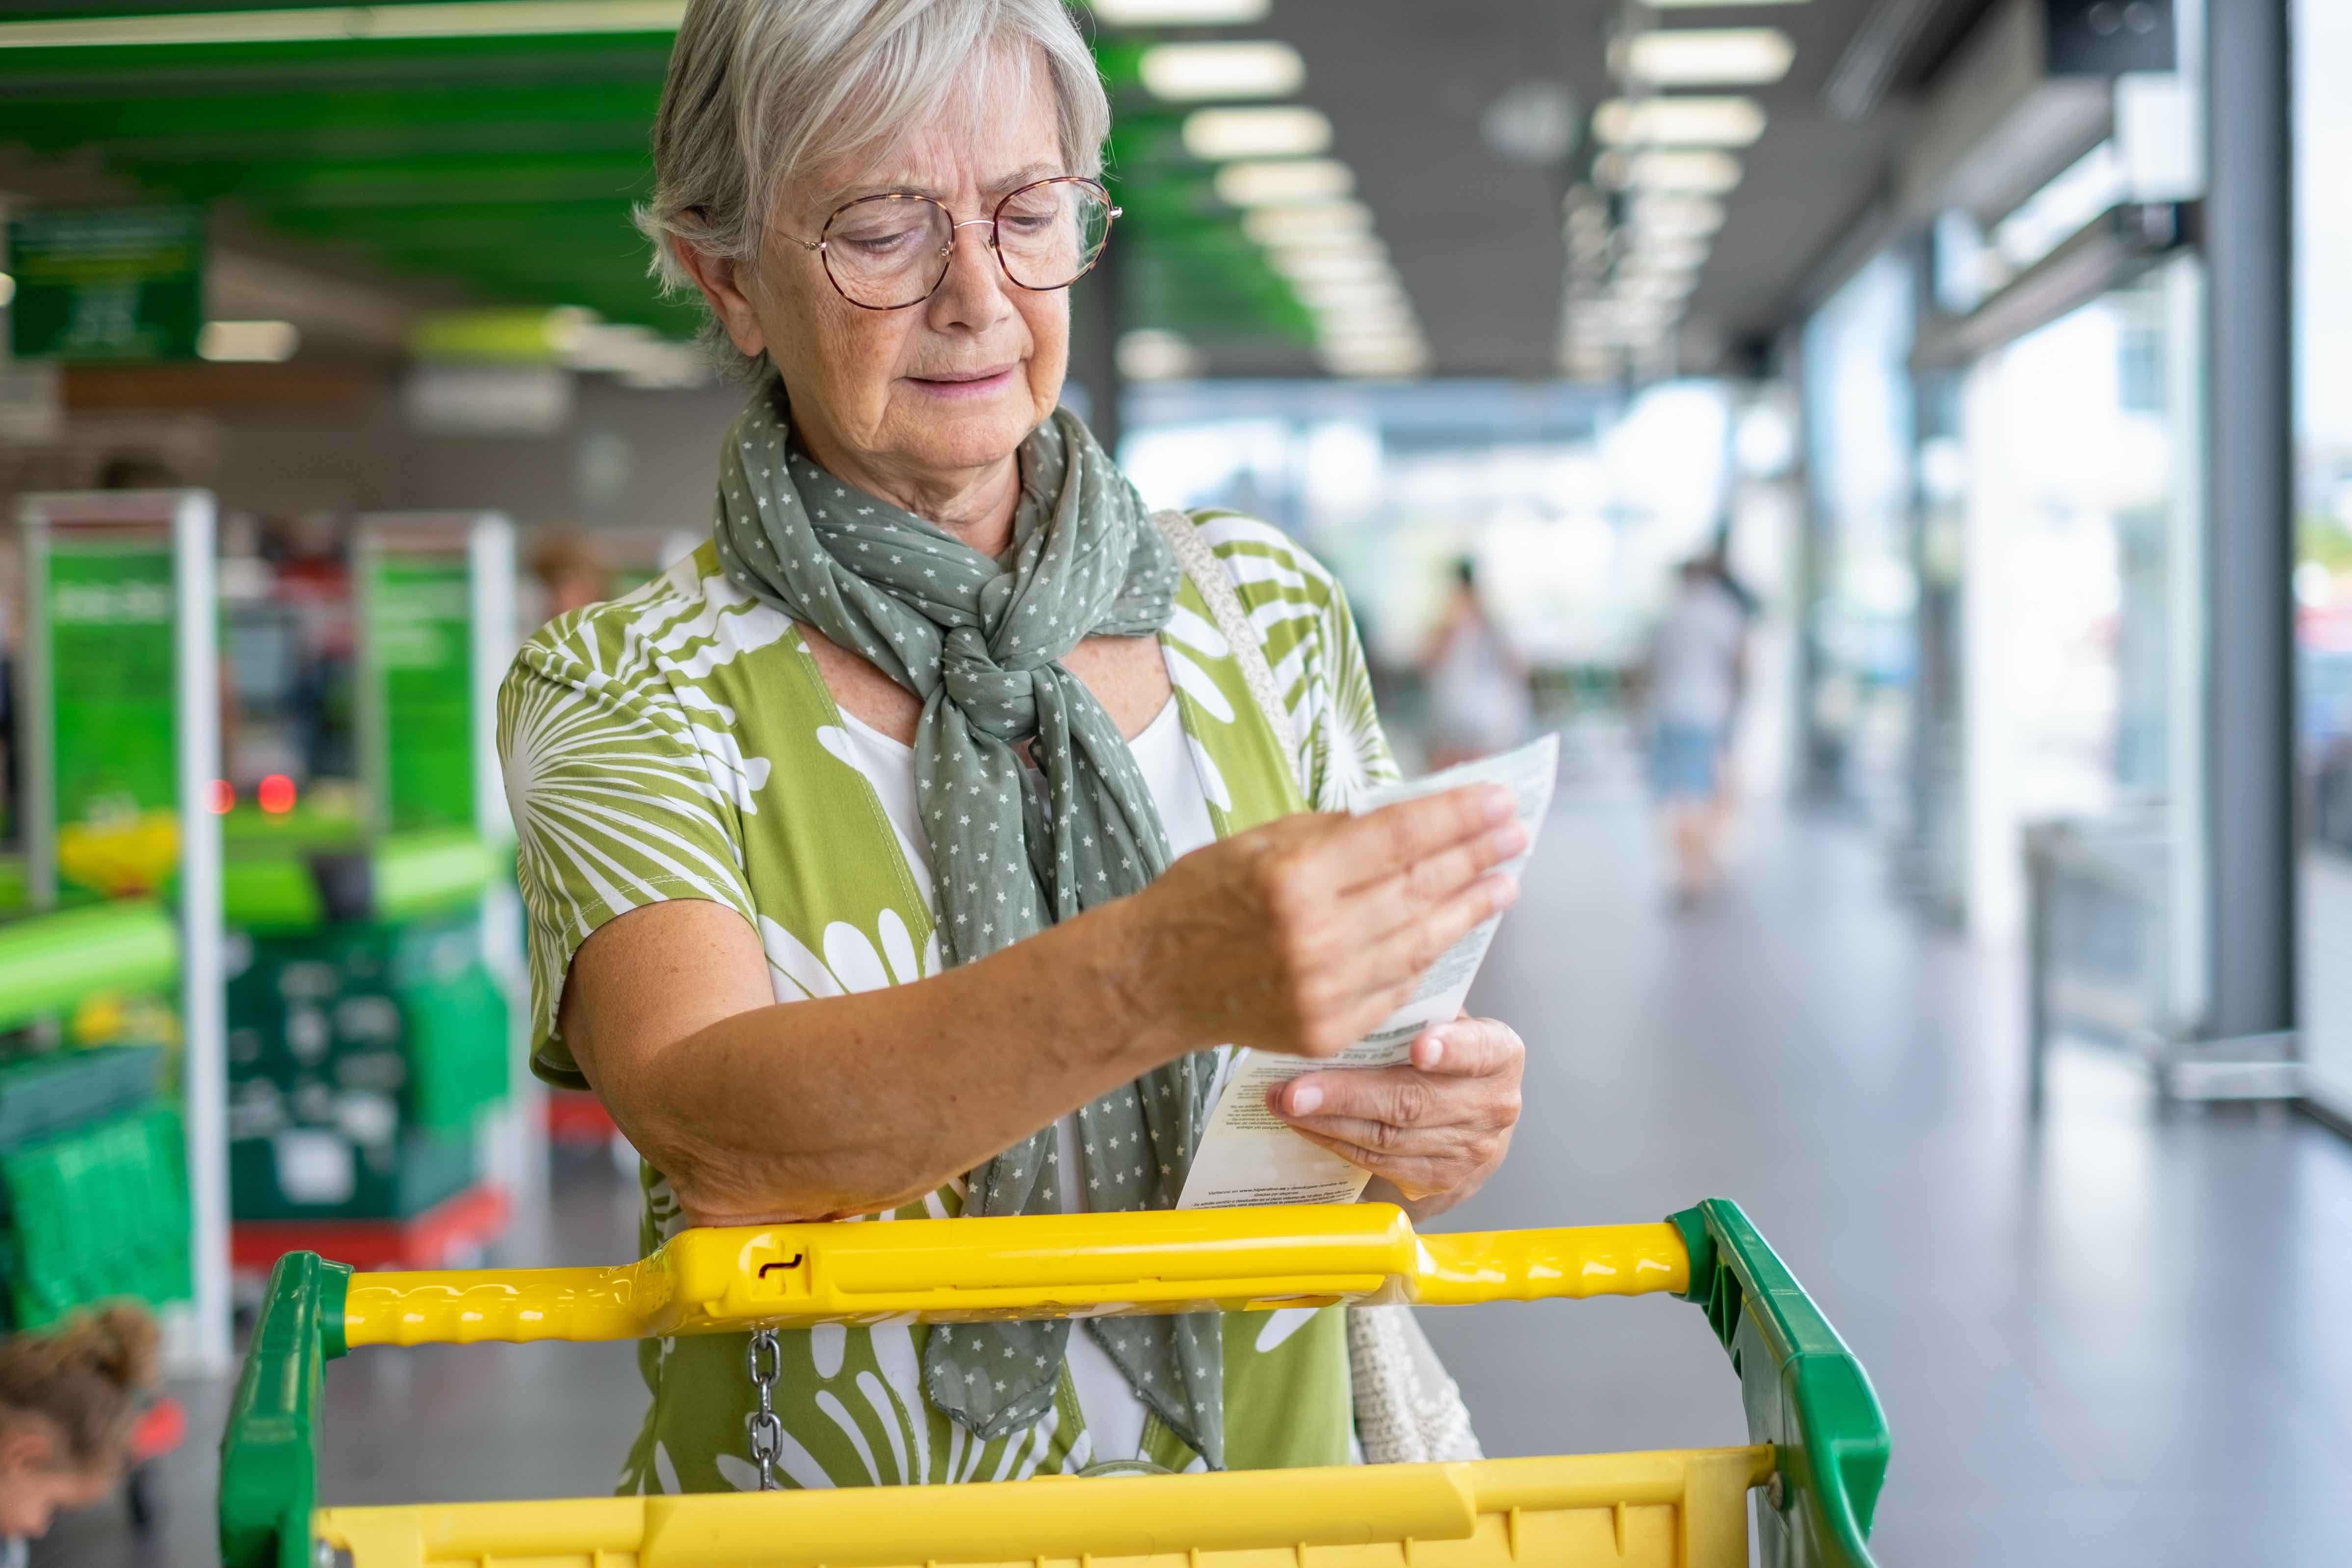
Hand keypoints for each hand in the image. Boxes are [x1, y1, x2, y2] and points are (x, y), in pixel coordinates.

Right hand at [1129, 786, 1523, 1058]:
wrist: (1154, 979)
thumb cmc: (1203, 896)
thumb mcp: (1259, 841)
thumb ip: (1335, 833)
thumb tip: (1412, 817)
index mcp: (1294, 876)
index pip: (1399, 838)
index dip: (1457, 817)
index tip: (1499, 799)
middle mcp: (1314, 936)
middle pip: (1419, 887)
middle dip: (1477, 856)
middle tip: (1517, 832)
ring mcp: (1324, 990)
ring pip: (1421, 941)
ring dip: (1470, 908)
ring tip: (1505, 882)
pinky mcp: (1328, 1028)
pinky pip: (1397, 986)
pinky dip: (1432, 954)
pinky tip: (1456, 929)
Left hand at [1270, 1015, 1523, 1217]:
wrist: (1471, 1120)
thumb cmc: (1445, 1056)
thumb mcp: (1442, 1023)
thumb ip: (1412, 1013)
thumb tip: (1345, 1003)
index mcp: (1499, 1054)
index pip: (1478, 1049)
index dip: (1451, 1049)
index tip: (1419, 1048)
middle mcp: (1493, 1105)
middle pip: (1413, 1101)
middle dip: (1345, 1095)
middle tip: (1293, 1090)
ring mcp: (1470, 1150)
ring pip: (1387, 1137)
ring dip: (1327, 1122)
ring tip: (1284, 1103)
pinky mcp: (1441, 1181)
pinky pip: (1378, 1161)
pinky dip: (1335, 1142)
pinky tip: (1305, 1125)